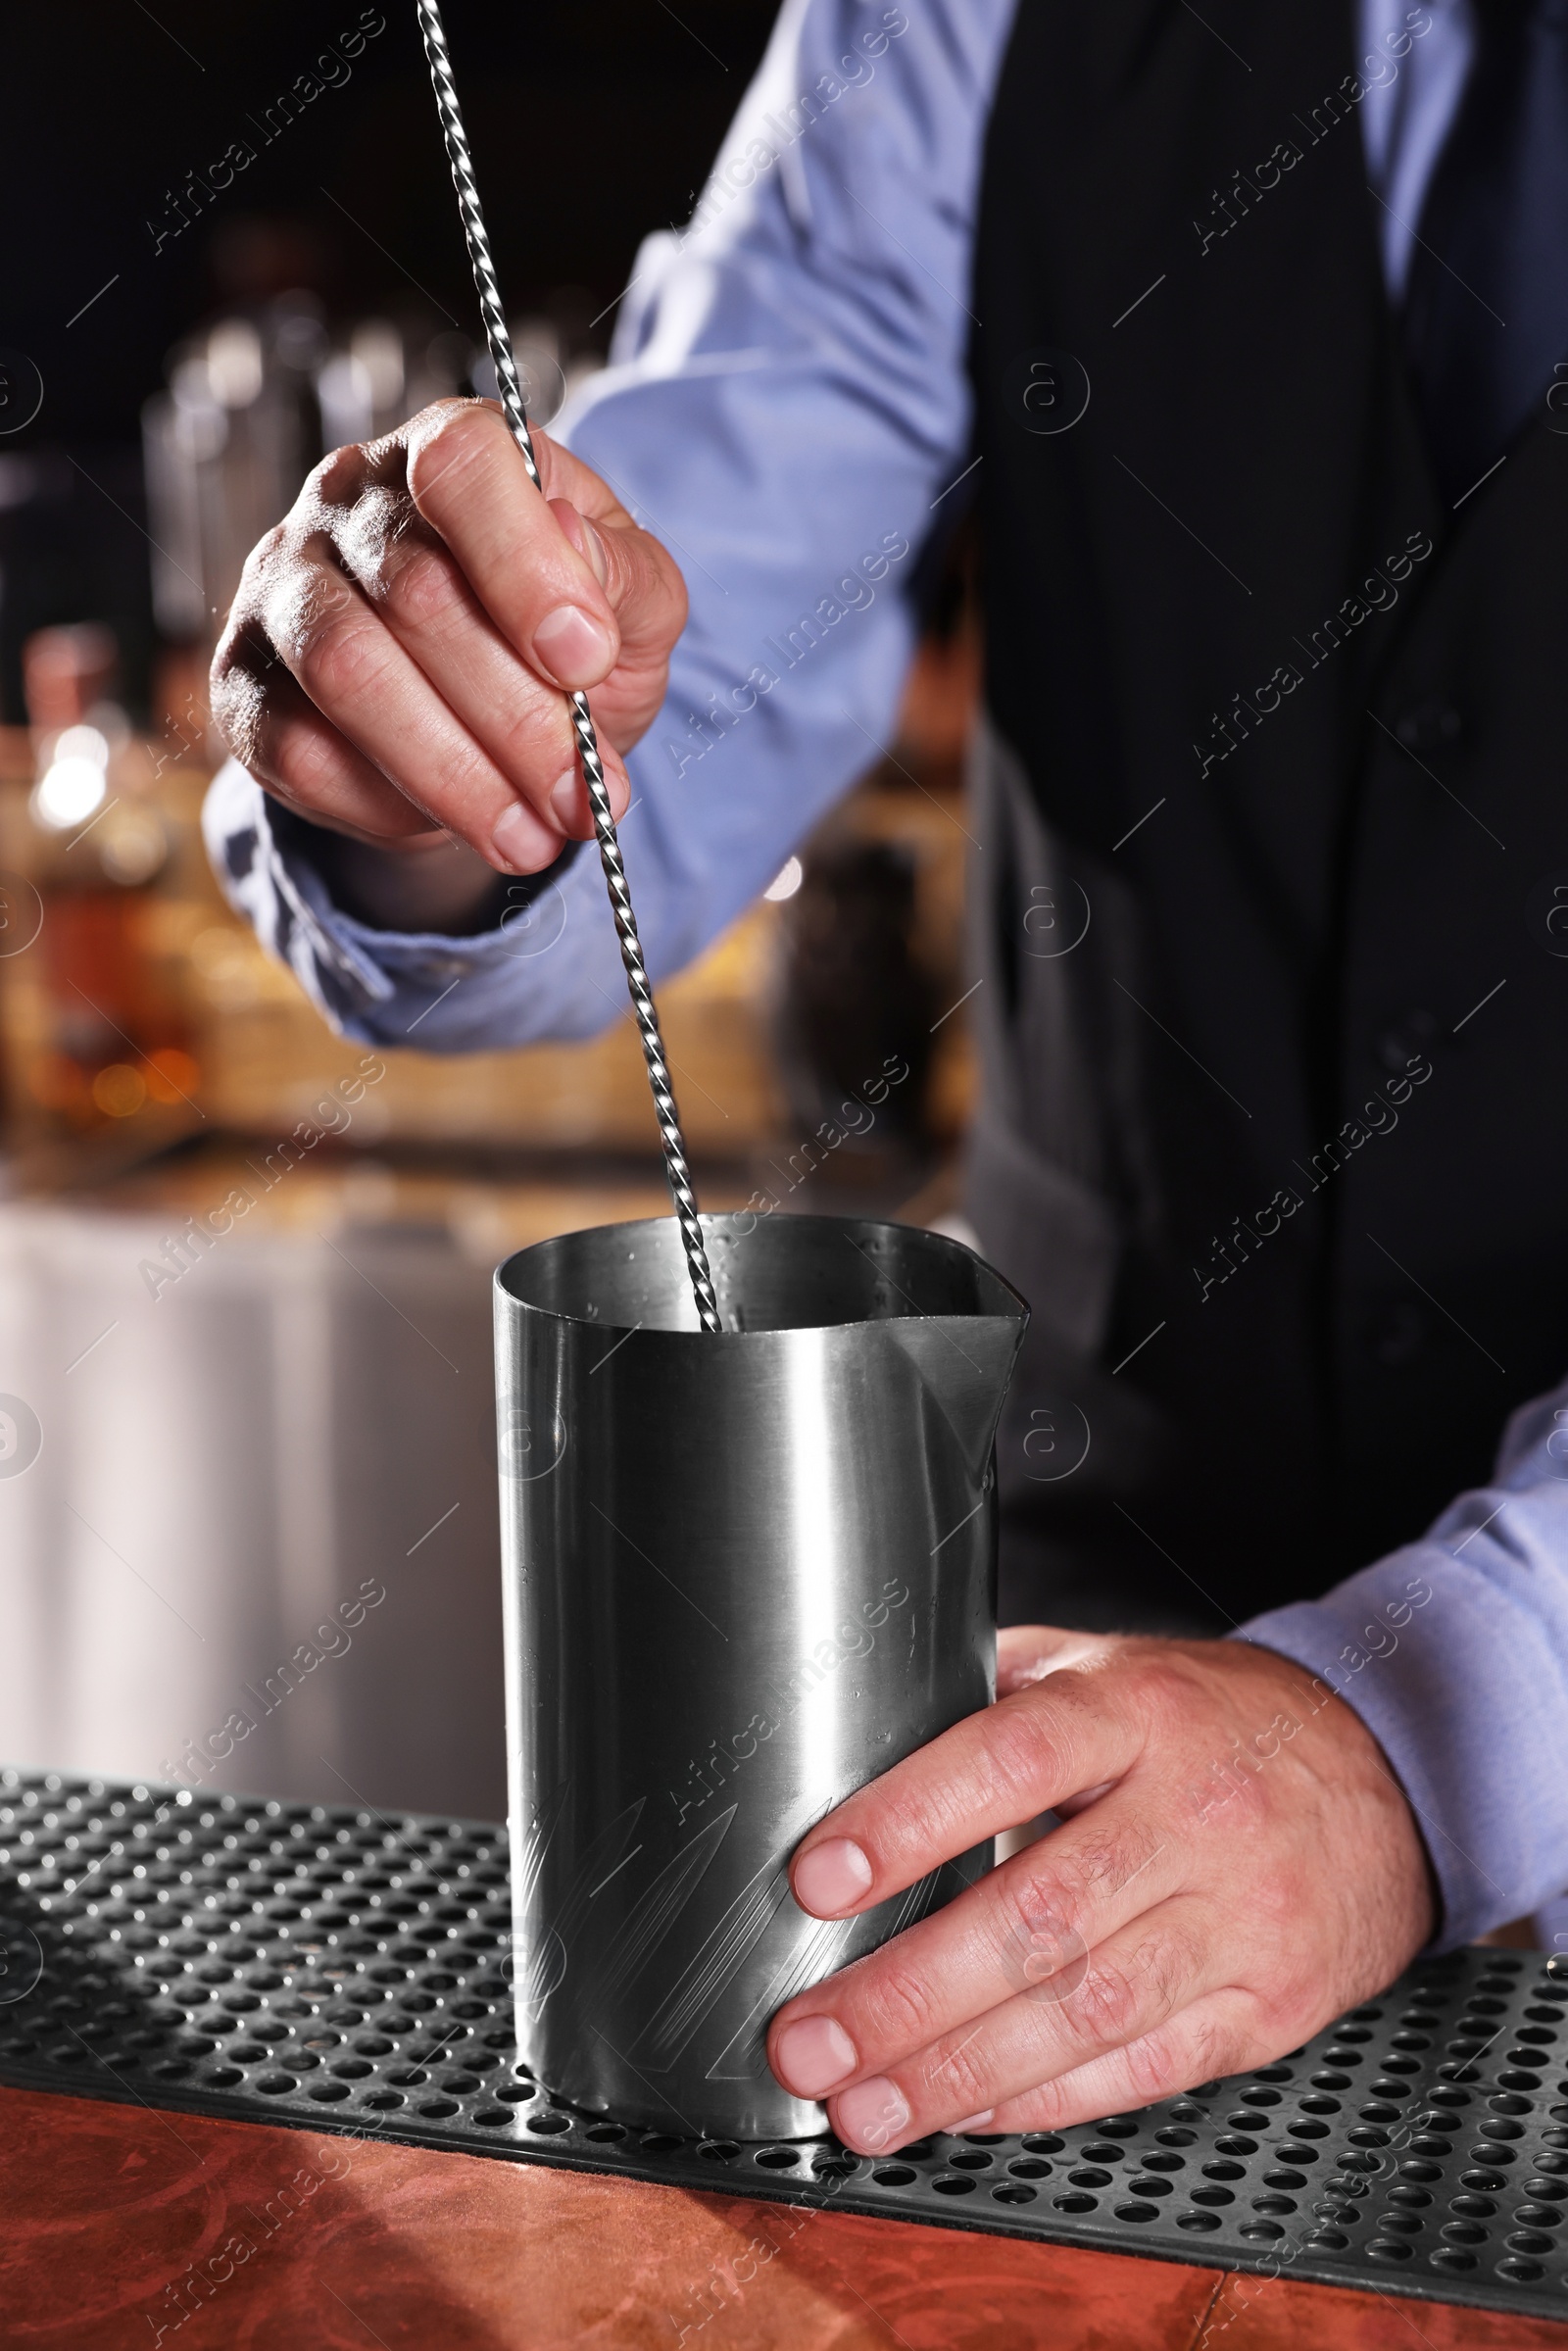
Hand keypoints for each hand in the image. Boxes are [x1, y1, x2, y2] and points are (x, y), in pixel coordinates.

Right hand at [210, 398, 686, 882]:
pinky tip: (454, 830)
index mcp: (448, 453)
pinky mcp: (243, 686)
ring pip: (345, 671)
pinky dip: (386, 805)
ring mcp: (282, 590)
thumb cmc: (564, 638)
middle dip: (514, 717)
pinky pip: (298, 749)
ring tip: (530, 840)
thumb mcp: (632, 604)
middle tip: (579, 797)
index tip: (588, 662)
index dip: (525, 565)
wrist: (492, 720)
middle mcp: (347, 504)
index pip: (462, 465)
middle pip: (414, 593)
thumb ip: (625, 578)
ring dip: (452, 774)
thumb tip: (574, 545)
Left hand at [766, 1627, 1434, 2149]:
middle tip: (808, 2039)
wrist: (1386, 1776)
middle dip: (905, 1994)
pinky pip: (1144, 2067)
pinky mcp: (1270, 2005)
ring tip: (865, 2103)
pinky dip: (1044, 2100)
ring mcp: (1241, 1917)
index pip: (1011, 1761)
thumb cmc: (1210, 1723)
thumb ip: (996, 1694)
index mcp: (1136, 1711)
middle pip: (1037, 1916)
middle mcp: (1194, 1813)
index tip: (820, 1878)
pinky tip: (965, 2109)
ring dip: (957, 2072)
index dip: (909, 1820)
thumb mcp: (1109, 1668)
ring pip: (1085, 2010)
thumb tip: (857, 1733)